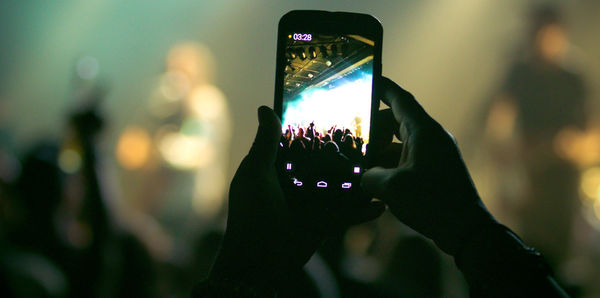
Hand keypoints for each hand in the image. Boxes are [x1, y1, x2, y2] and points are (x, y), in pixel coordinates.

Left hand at [209, 106, 383, 289]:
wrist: (258, 260)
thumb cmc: (251, 213)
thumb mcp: (256, 174)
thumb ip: (265, 143)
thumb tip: (265, 108)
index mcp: (281, 167)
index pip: (304, 142)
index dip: (320, 129)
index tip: (342, 110)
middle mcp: (300, 182)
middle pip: (329, 163)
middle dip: (350, 152)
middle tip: (376, 135)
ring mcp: (314, 202)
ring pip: (343, 187)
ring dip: (362, 180)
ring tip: (386, 165)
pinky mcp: (325, 222)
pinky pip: (348, 214)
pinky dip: (363, 211)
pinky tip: (380, 205)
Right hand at [362, 77, 495, 255]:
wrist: (466, 230)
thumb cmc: (433, 203)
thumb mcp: (392, 188)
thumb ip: (369, 177)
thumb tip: (362, 176)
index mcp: (424, 132)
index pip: (399, 99)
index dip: (382, 88)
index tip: (368, 80)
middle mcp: (431, 138)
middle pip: (395, 122)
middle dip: (372, 130)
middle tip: (352, 138)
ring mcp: (434, 155)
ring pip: (399, 143)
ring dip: (380, 152)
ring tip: (360, 165)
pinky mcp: (435, 171)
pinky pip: (406, 159)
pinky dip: (390, 165)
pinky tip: (376, 181)